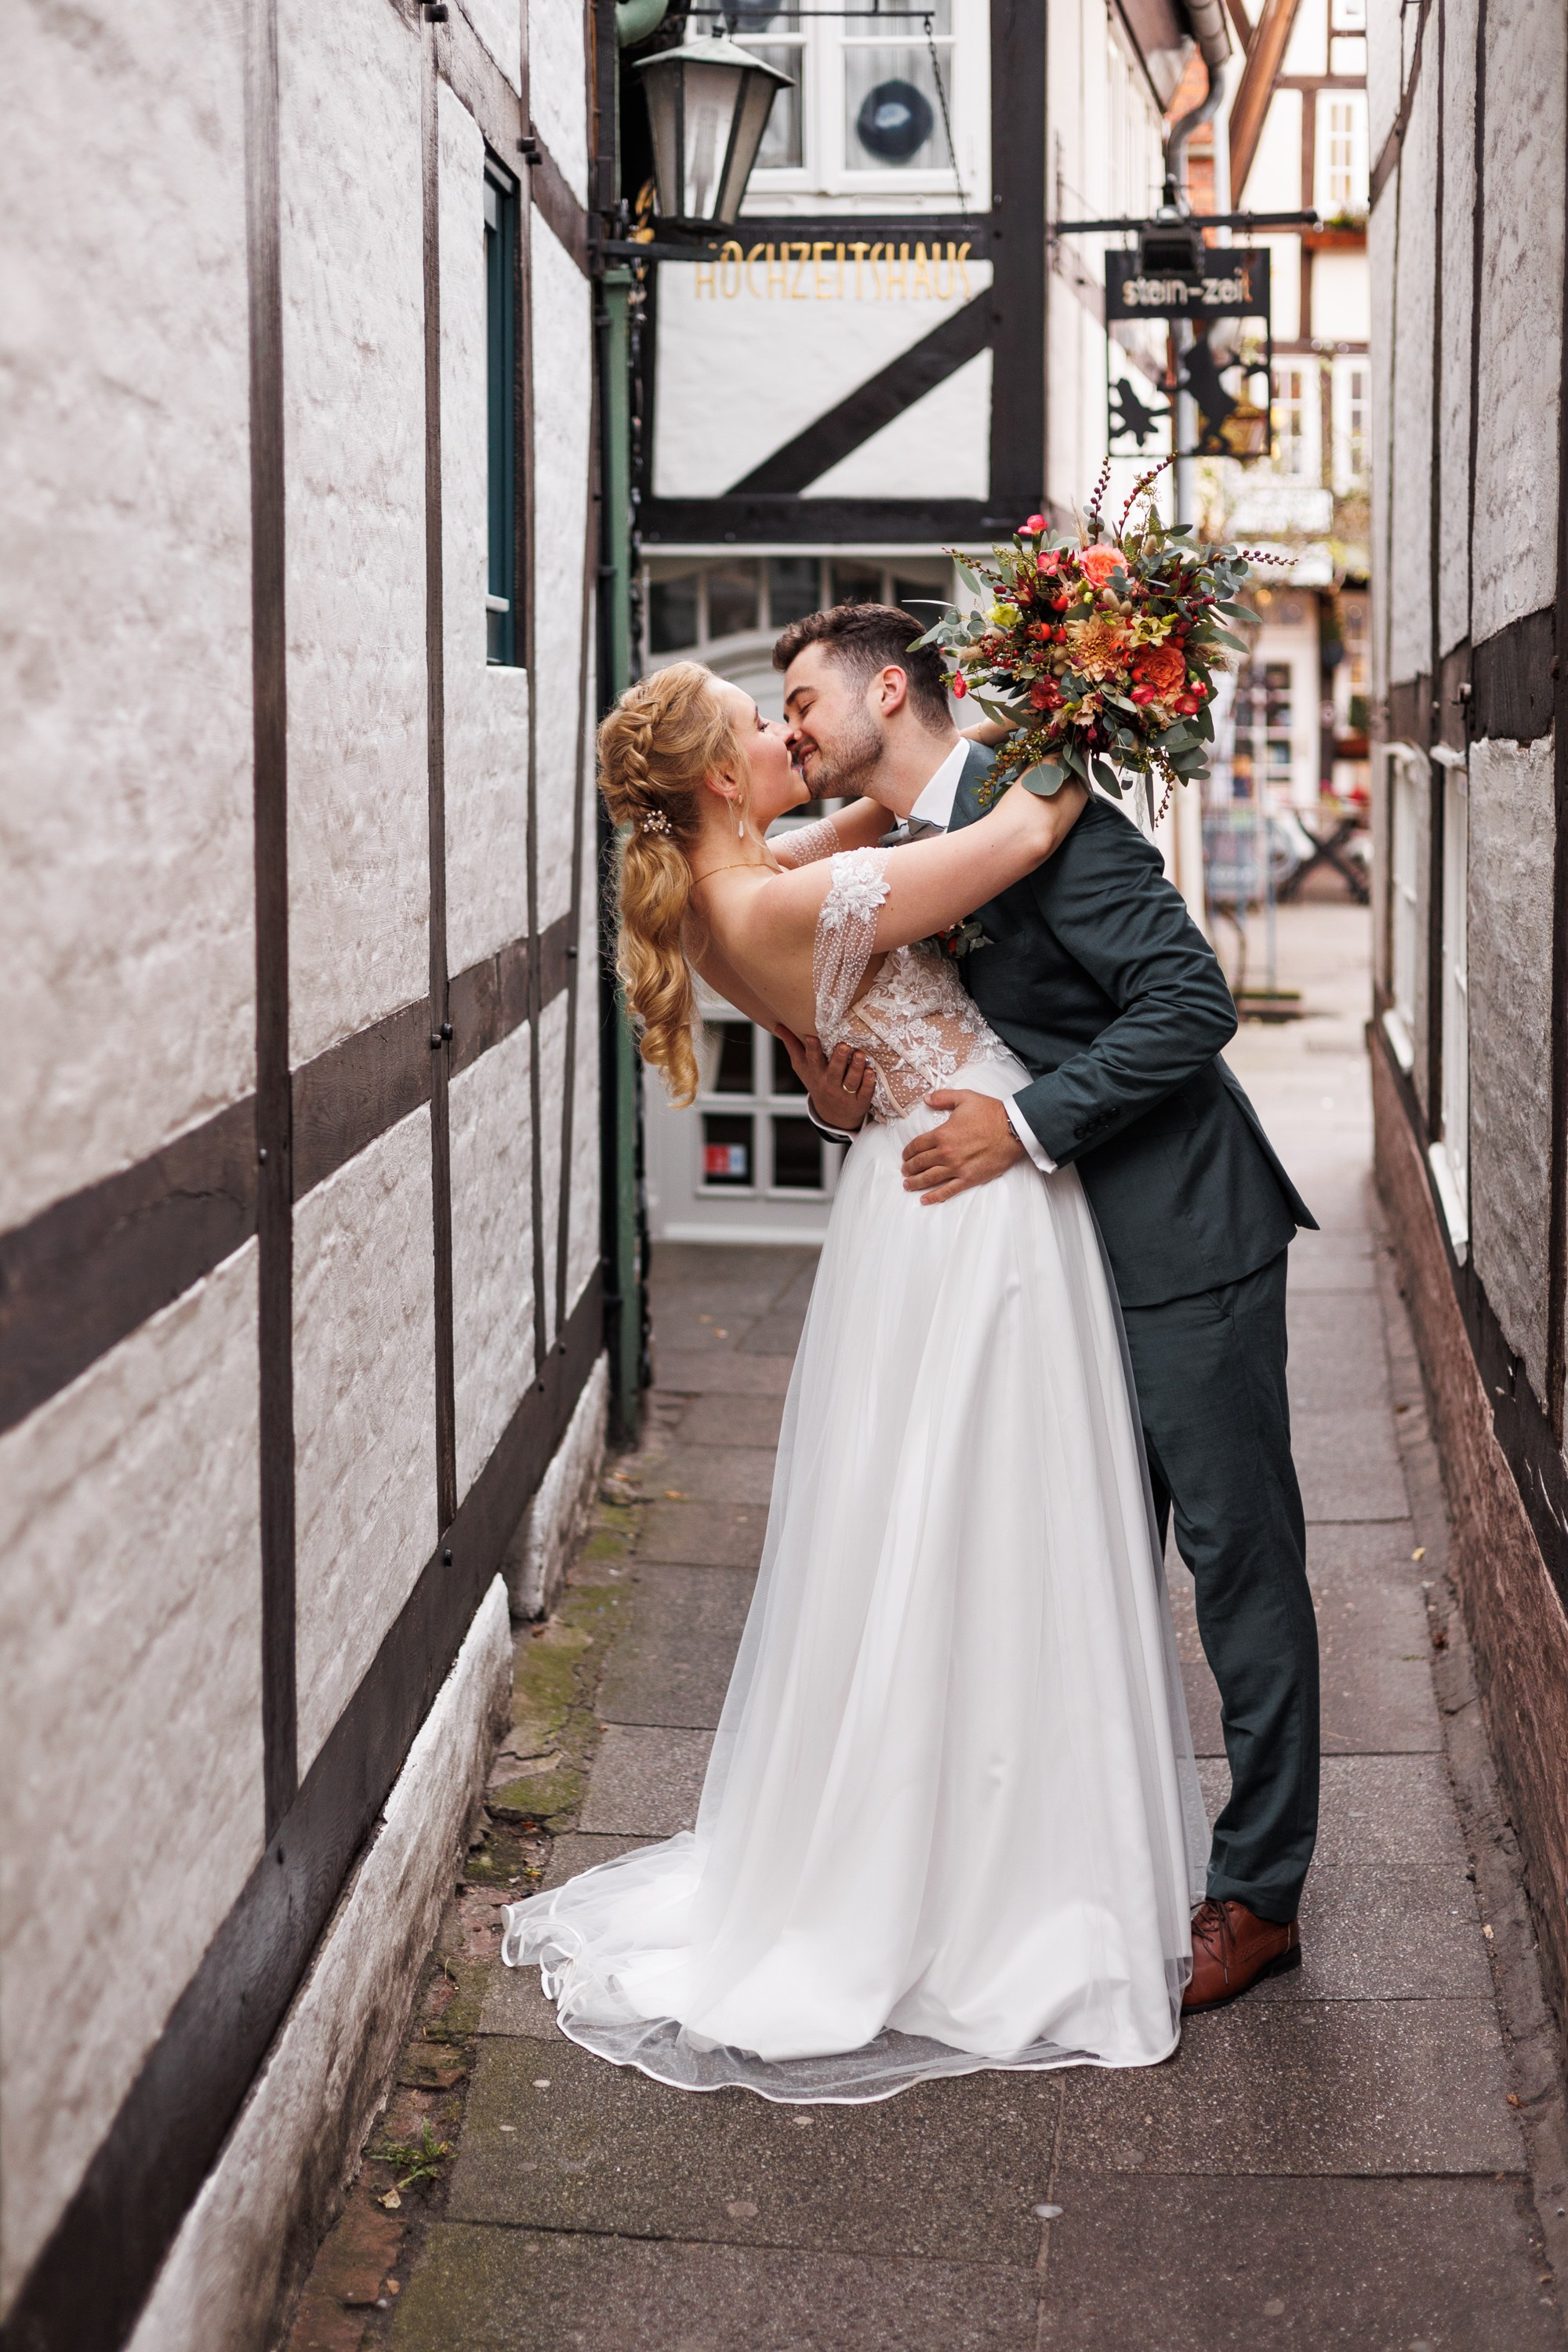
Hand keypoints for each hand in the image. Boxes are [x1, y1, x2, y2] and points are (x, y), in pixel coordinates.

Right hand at [774, 1027, 874, 1132]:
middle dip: (838, 1059)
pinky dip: (868, 1083)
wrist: (833, 1115)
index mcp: (816, 1074)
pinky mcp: (859, 1102)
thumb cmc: (818, 1083)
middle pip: (834, 1071)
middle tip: (843, 1045)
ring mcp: (845, 1094)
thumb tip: (778, 1026)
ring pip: (851, 1081)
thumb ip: (793, 1046)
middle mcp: (829, 1084)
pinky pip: (865, 1092)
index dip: (812, 1050)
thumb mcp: (803, 1068)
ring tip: (860, 1054)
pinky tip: (871, 1072)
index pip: (812, 1061)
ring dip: (856, 1068)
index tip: (812, 1036)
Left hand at [901, 1090, 1023, 1201]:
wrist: (1013, 1130)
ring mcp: (957, 1168)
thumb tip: (926, 1099)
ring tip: (908, 1185)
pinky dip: (934, 1196)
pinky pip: (948, 1190)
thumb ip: (943, 1097)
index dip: (908, 1151)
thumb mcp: (965, 1097)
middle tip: (904, 1171)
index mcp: (942, 1134)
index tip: (905, 1155)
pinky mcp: (969, 1178)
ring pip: (929, 1178)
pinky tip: (924, 1200)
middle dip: (909, 1168)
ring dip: (916, 1182)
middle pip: (920, 1163)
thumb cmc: (991, 1113)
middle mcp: (946, 1153)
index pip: (917, 1145)